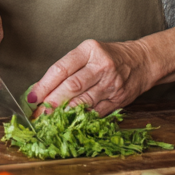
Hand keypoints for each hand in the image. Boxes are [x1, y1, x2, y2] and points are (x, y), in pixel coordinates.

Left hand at [27, 38, 153, 116]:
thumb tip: (41, 90)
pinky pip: (95, 112)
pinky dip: (80, 119)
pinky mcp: (118, 100)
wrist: (143, 62)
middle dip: (51, 102)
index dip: (44, 85)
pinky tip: (68, 123)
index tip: (31, 97)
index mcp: (89, 50)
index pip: (61, 69)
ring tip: (48, 120)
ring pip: (83, 102)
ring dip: (63, 113)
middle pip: (71, 87)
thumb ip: (67, 68)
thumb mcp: (87, 52)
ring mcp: (111, 84)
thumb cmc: (109, 56)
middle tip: (37, 113)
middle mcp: (101, 66)